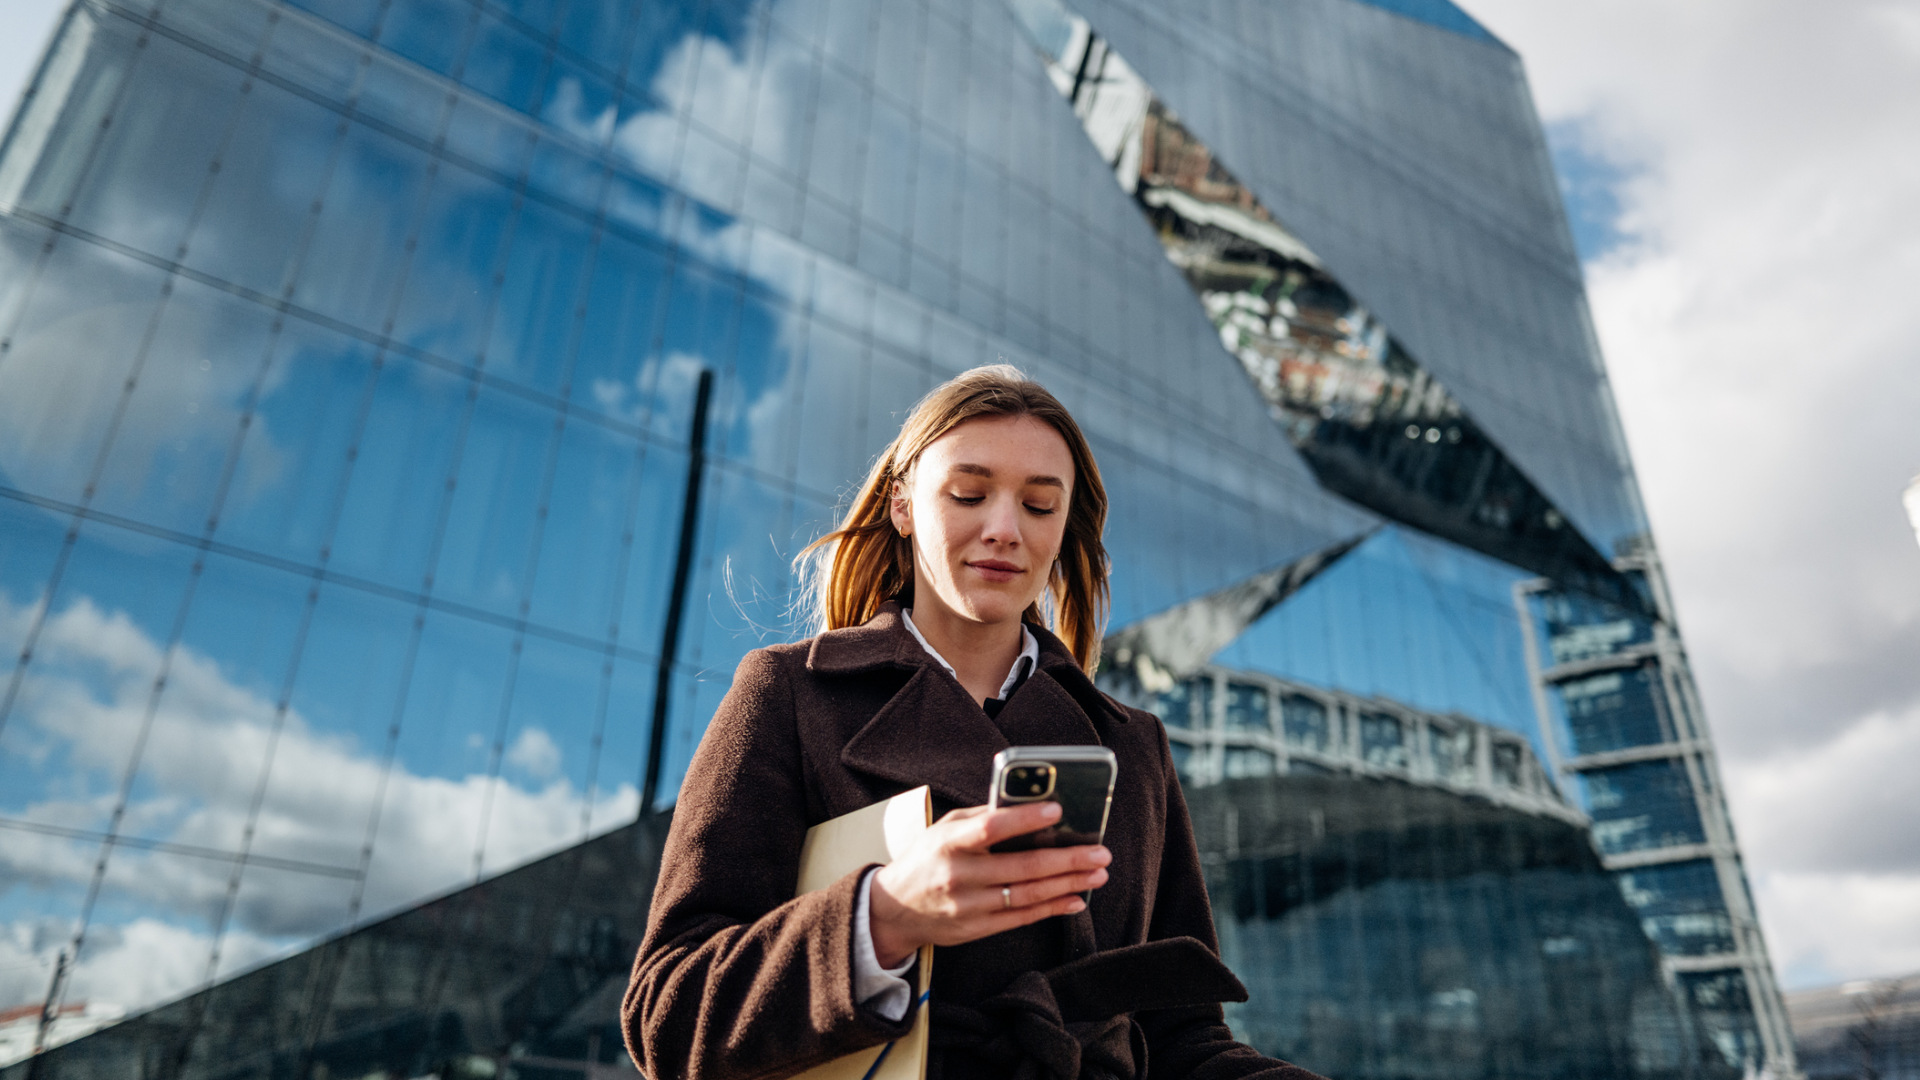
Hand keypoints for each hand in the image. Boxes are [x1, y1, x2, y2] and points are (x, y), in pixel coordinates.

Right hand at [868, 802, 1110, 967]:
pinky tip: (1075, 899)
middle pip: (1021, 867)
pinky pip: (1022, 918)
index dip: (1025, 819)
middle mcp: (958, 876)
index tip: (1058, 810)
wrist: (894, 909)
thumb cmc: (927, 859)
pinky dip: (1052, 908)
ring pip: (1027, 895)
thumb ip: (981, 818)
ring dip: (1068, 884)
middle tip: (1099, 852)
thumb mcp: (943, 829)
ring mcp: (968, 906)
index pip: (991, 828)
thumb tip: (1028, 805)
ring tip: (1097, 874)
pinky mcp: (976, 929)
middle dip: (1067, 859)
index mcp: (948, 843)